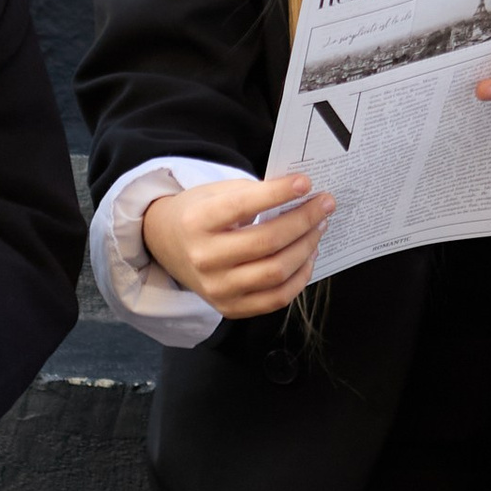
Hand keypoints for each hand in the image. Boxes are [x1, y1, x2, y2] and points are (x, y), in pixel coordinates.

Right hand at [141, 171, 330, 319]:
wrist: (165, 245)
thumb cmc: (198, 214)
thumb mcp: (215, 193)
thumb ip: (252, 194)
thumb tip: (300, 195)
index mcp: (196, 223)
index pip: (243, 206)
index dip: (277, 194)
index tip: (305, 183)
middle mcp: (204, 259)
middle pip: (267, 242)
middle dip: (304, 220)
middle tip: (324, 204)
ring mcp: (216, 288)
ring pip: (276, 273)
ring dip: (307, 247)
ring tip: (319, 228)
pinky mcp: (230, 308)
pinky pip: (276, 299)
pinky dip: (300, 277)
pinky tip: (308, 255)